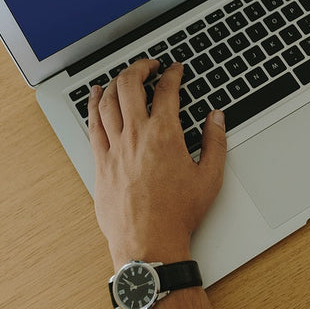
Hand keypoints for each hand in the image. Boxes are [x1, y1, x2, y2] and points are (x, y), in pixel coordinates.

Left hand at [88, 60, 226, 268]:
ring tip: (124, 75)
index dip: (172, 74)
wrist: (149, 243)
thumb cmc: (178, 214)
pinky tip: (95, 95)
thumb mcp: (209, 177)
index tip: (175, 69)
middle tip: (149, 65)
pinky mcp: (101, 163)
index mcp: (165, 135)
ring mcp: (115, 148)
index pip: (166, 91)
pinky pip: (93, 125)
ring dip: (116, 81)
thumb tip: (216, 118)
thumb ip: (215, 142)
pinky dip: (94, 105)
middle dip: (140, 68)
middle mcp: (136, 136)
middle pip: (130, 86)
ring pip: (108, 101)